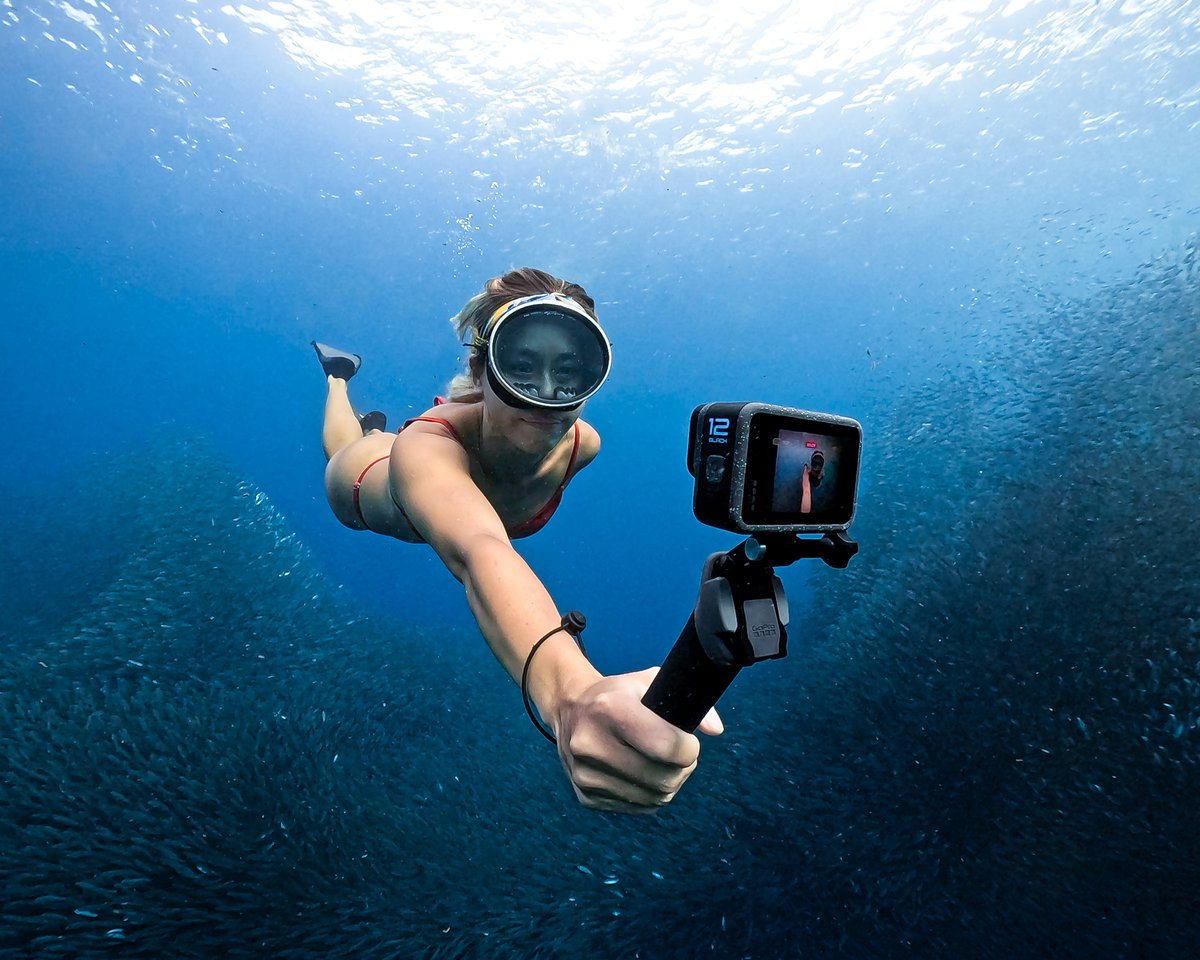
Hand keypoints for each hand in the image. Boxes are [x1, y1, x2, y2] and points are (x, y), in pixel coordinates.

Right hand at [552, 667, 722, 813]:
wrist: (569, 709)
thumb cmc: (618, 694)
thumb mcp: (649, 681)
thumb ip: (688, 700)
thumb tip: (715, 730)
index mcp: (608, 709)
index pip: (666, 746)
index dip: (689, 749)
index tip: (689, 741)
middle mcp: (591, 744)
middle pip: (664, 778)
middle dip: (683, 769)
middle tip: (680, 755)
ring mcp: (585, 775)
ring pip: (655, 798)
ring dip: (669, 784)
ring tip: (663, 764)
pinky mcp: (586, 797)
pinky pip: (638, 808)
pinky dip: (650, 795)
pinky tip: (643, 774)